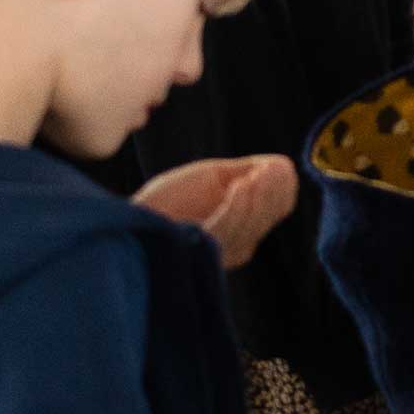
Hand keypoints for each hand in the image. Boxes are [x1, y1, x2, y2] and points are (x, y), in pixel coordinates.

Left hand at [136, 155, 295, 270]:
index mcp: (247, 222)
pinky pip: (229, 226)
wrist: (130, 221)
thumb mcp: (213, 178)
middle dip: (272, 188)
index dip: (282, 185)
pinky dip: (238, 205)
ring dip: (257, 194)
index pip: (281, 205)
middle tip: (267, 169)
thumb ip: (246, 171)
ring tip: (252, 175)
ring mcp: (224, 248)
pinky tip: (239, 186)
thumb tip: (283, 165)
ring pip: (253, 220)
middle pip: (271, 213)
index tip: (275, 166)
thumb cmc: (168, 200)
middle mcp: (241, 241)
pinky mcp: (203, 248)